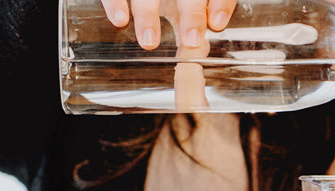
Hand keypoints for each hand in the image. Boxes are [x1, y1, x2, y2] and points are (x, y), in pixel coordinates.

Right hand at [100, 0, 237, 50]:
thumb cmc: (173, 1)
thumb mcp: (186, 4)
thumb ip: (199, 15)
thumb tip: (212, 33)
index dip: (219, 3)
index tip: (216, 23)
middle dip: (191, 14)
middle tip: (191, 40)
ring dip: (148, 15)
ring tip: (149, 42)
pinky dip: (115, 4)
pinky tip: (120, 20)